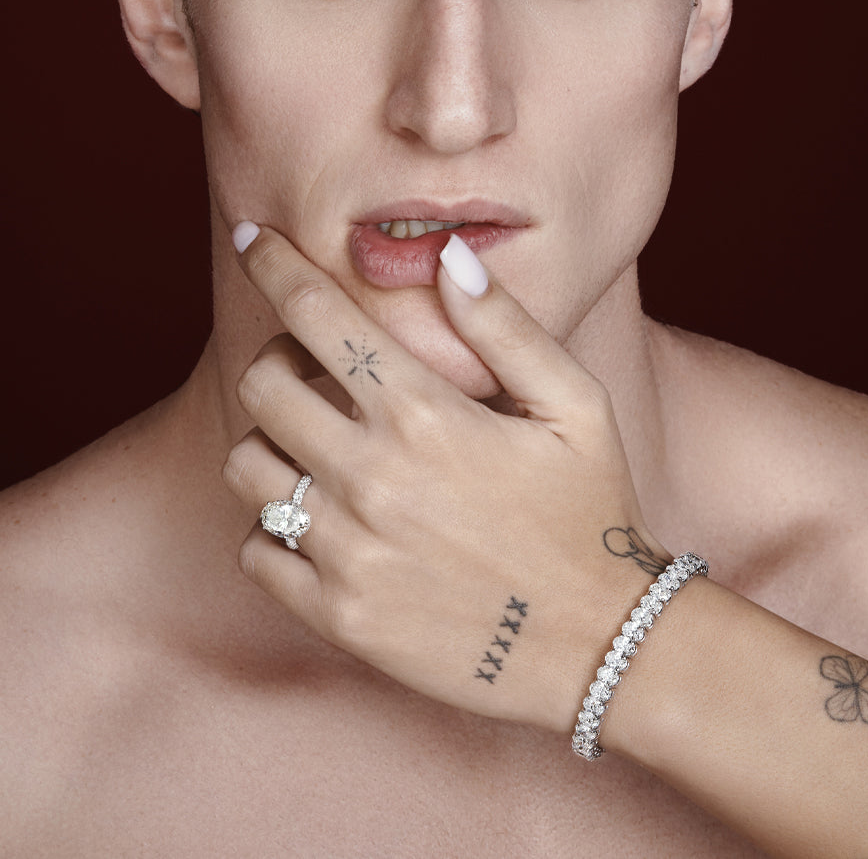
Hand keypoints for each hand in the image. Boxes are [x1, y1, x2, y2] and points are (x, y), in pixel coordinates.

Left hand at [222, 225, 665, 733]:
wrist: (600, 646)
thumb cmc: (591, 511)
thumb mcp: (576, 405)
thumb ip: (505, 327)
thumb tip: (446, 257)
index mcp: (425, 414)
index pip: (316, 314)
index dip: (275, 264)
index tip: (254, 239)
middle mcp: (372, 478)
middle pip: (262, 384)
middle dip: (275, 357)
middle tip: (310, 367)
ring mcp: (348, 552)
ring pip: (247, 466)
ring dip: (272, 441)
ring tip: (317, 447)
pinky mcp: (337, 617)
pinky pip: (256, 550)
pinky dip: (273, 526)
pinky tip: (320, 521)